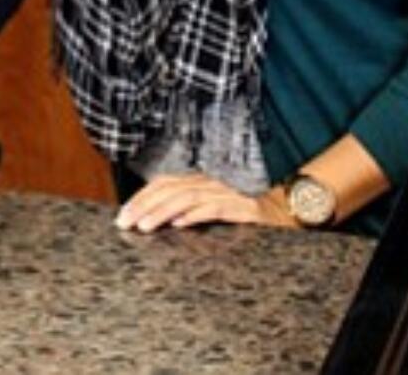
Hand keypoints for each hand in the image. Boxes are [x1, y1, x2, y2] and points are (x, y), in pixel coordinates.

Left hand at [114, 171, 299, 232]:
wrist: (284, 209)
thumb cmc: (244, 211)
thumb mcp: (210, 208)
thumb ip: (187, 209)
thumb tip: (157, 219)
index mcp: (198, 181)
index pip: (162, 184)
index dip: (140, 197)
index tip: (122, 215)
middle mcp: (208, 183)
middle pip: (169, 190)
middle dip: (144, 206)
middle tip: (125, 223)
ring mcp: (225, 193)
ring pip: (187, 198)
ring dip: (163, 212)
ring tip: (145, 226)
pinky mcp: (242, 207)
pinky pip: (215, 208)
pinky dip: (195, 215)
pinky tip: (180, 224)